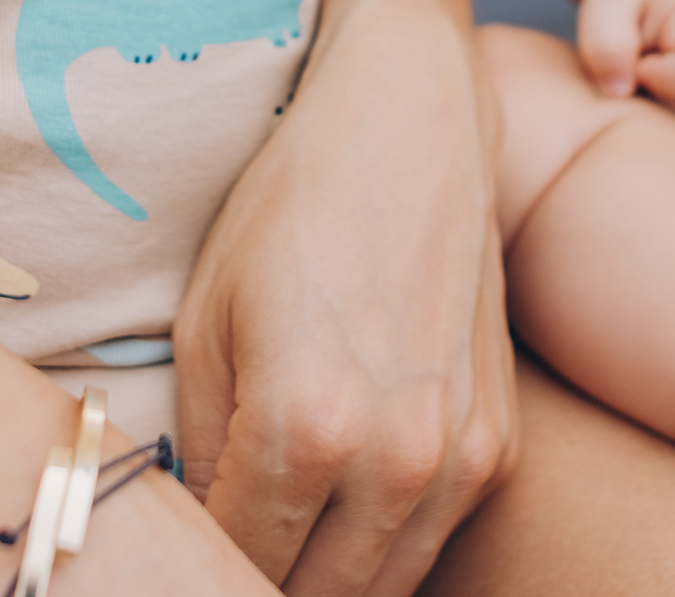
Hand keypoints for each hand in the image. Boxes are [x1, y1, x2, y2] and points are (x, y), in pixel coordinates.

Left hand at [173, 0, 516, 596]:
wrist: (410, 123)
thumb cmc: (291, 205)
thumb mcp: (205, 322)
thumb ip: (198, 449)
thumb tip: (195, 525)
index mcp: (303, 427)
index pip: (237, 564)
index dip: (195, 566)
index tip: (175, 555)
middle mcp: (394, 458)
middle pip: (311, 596)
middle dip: (258, 580)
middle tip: (220, 546)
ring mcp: (460, 457)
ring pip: (379, 588)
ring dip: (322, 579)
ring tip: (276, 534)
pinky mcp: (499, 444)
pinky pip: (430, 539)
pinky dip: (382, 546)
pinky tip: (339, 504)